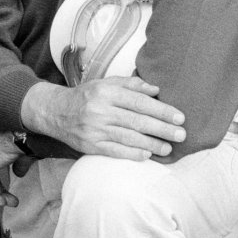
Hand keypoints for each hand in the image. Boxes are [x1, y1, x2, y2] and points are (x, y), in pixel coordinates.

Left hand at [0, 131, 24, 206]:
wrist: (18, 138)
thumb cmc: (23, 143)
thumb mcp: (23, 157)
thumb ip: (19, 166)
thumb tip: (18, 174)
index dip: (1, 185)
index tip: (13, 196)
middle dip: (1, 192)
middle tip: (13, 202)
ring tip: (11, 203)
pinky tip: (3, 201)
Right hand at [21, 77, 185, 161]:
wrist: (56, 112)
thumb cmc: (87, 96)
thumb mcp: (106, 83)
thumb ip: (131, 85)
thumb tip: (156, 90)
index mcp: (106, 92)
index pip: (139, 102)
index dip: (161, 110)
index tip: (179, 117)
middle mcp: (100, 110)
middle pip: (137, 121)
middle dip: (162, 129)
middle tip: (181, 134)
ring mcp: (95, 129)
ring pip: (128, 138)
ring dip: (152, 144)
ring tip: (169, 147)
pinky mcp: (90, 145)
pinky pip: (115, 151)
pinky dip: (132, 153)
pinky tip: (147, 155)